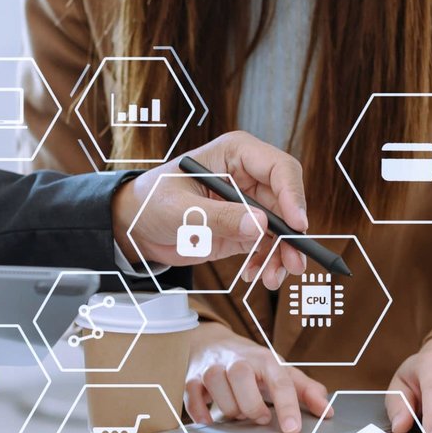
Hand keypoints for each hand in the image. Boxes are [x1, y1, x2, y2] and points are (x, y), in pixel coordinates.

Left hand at [111, 130, 309, 288]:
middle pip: (286, 202)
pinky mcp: (243, 228)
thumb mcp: (181, 210)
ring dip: (281, 254)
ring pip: (280, 227)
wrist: (134, 226)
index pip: (279, 168)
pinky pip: (266, 244)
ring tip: (272, 278)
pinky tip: (254, 274)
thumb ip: (220, 217)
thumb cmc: (151, 203)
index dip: (292, 195)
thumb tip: (261, 225)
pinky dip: (266, 261)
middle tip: (294, 263)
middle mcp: (247, 176)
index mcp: (235, 154)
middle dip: (291, 235)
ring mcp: (247, 203)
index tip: (296, 226)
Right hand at [184, 322, 329, 432]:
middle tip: (259, 416)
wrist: (212, 342)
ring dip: (230, 410)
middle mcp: (238, 361)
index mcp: (265, 360)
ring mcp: (213, 368)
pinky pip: (193, 399)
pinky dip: (201, 413)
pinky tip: (211, 419)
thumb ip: (306, 390)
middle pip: (242, 380)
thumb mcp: (281, 371)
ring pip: (218, 391)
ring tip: (238, 411)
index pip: (279, 381)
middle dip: (252, 407)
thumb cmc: (251, 362)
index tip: (292, 429)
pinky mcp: (192, 378)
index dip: (287, 406)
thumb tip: (327, 410)